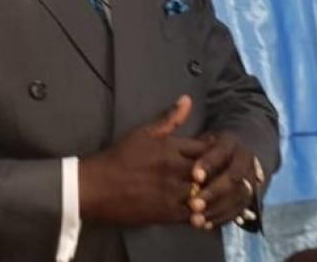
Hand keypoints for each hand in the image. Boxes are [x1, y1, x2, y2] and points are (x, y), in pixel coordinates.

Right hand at [79, 96, 206, 224]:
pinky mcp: (167, 214)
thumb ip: (169, 118)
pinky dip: (202, 213)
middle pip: (211, 173)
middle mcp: (174, 169)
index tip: (216, 155)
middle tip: (220, 176)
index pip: (207, 149)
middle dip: (218, 175)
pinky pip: (194, 215)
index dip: (215, 152)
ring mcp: (172, 193)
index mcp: (170, 147)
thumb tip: (188, 99)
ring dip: (211, 195)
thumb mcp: (143, 133)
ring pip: (206, 195)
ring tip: (213, 194)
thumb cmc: (119, 157)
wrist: (97, 187)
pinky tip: (202, 210)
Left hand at [186, 131, 261, 228]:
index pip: (221, 152)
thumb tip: (182, 105)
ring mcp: (250, 179)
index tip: (194, 176)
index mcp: (229, 142)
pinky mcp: (250, 196)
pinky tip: (204, 224)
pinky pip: (238, 210)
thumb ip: (185, 133)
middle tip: (192, 204)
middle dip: (213, 192)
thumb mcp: (193, 138)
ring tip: (195, 219)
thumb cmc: (202, 146)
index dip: (208, 164)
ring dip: (217, 209)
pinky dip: (222, 218)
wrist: (234, 156)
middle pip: (233, 177)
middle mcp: (244, 159)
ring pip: (238, 196)